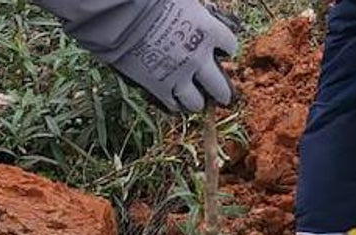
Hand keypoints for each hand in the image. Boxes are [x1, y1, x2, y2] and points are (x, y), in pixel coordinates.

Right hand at [108, 0, 240, 111]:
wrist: (125, 16)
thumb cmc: (153, 1)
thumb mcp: (184, 1)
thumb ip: (195, 13)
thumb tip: (198, 13)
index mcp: (209, 31)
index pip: (230, 46)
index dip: (226, 49)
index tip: (222, 51)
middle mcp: (199, 58)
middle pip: (219, 87)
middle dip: (221, 92)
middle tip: (221, 95)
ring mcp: (179, 76)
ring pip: (196, 103)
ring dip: (197, 102)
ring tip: (195, 101)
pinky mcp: (159, 88)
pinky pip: (173, 104)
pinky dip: (175, 103)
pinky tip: (174, 100)